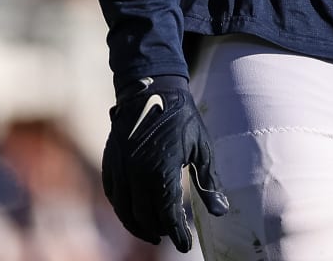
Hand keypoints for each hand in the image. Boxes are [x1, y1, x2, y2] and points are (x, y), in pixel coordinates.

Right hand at [101, 76, 228, 250]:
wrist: (152, 87)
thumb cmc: (182, 117)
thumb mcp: (202, 148)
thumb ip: (209, 182)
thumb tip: (221, 211)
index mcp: (161, 169)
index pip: (168, 214)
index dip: (177, 234)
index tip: (185, 245)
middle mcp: (136, 172)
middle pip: (144, 216)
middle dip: (159, 230)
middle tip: (172, 236)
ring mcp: (120, 167)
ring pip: (125, 210)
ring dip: (138, 225)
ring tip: (154, 231)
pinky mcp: (110, 161)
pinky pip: (113, 194)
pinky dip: (123, 209)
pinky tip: (133, 212)